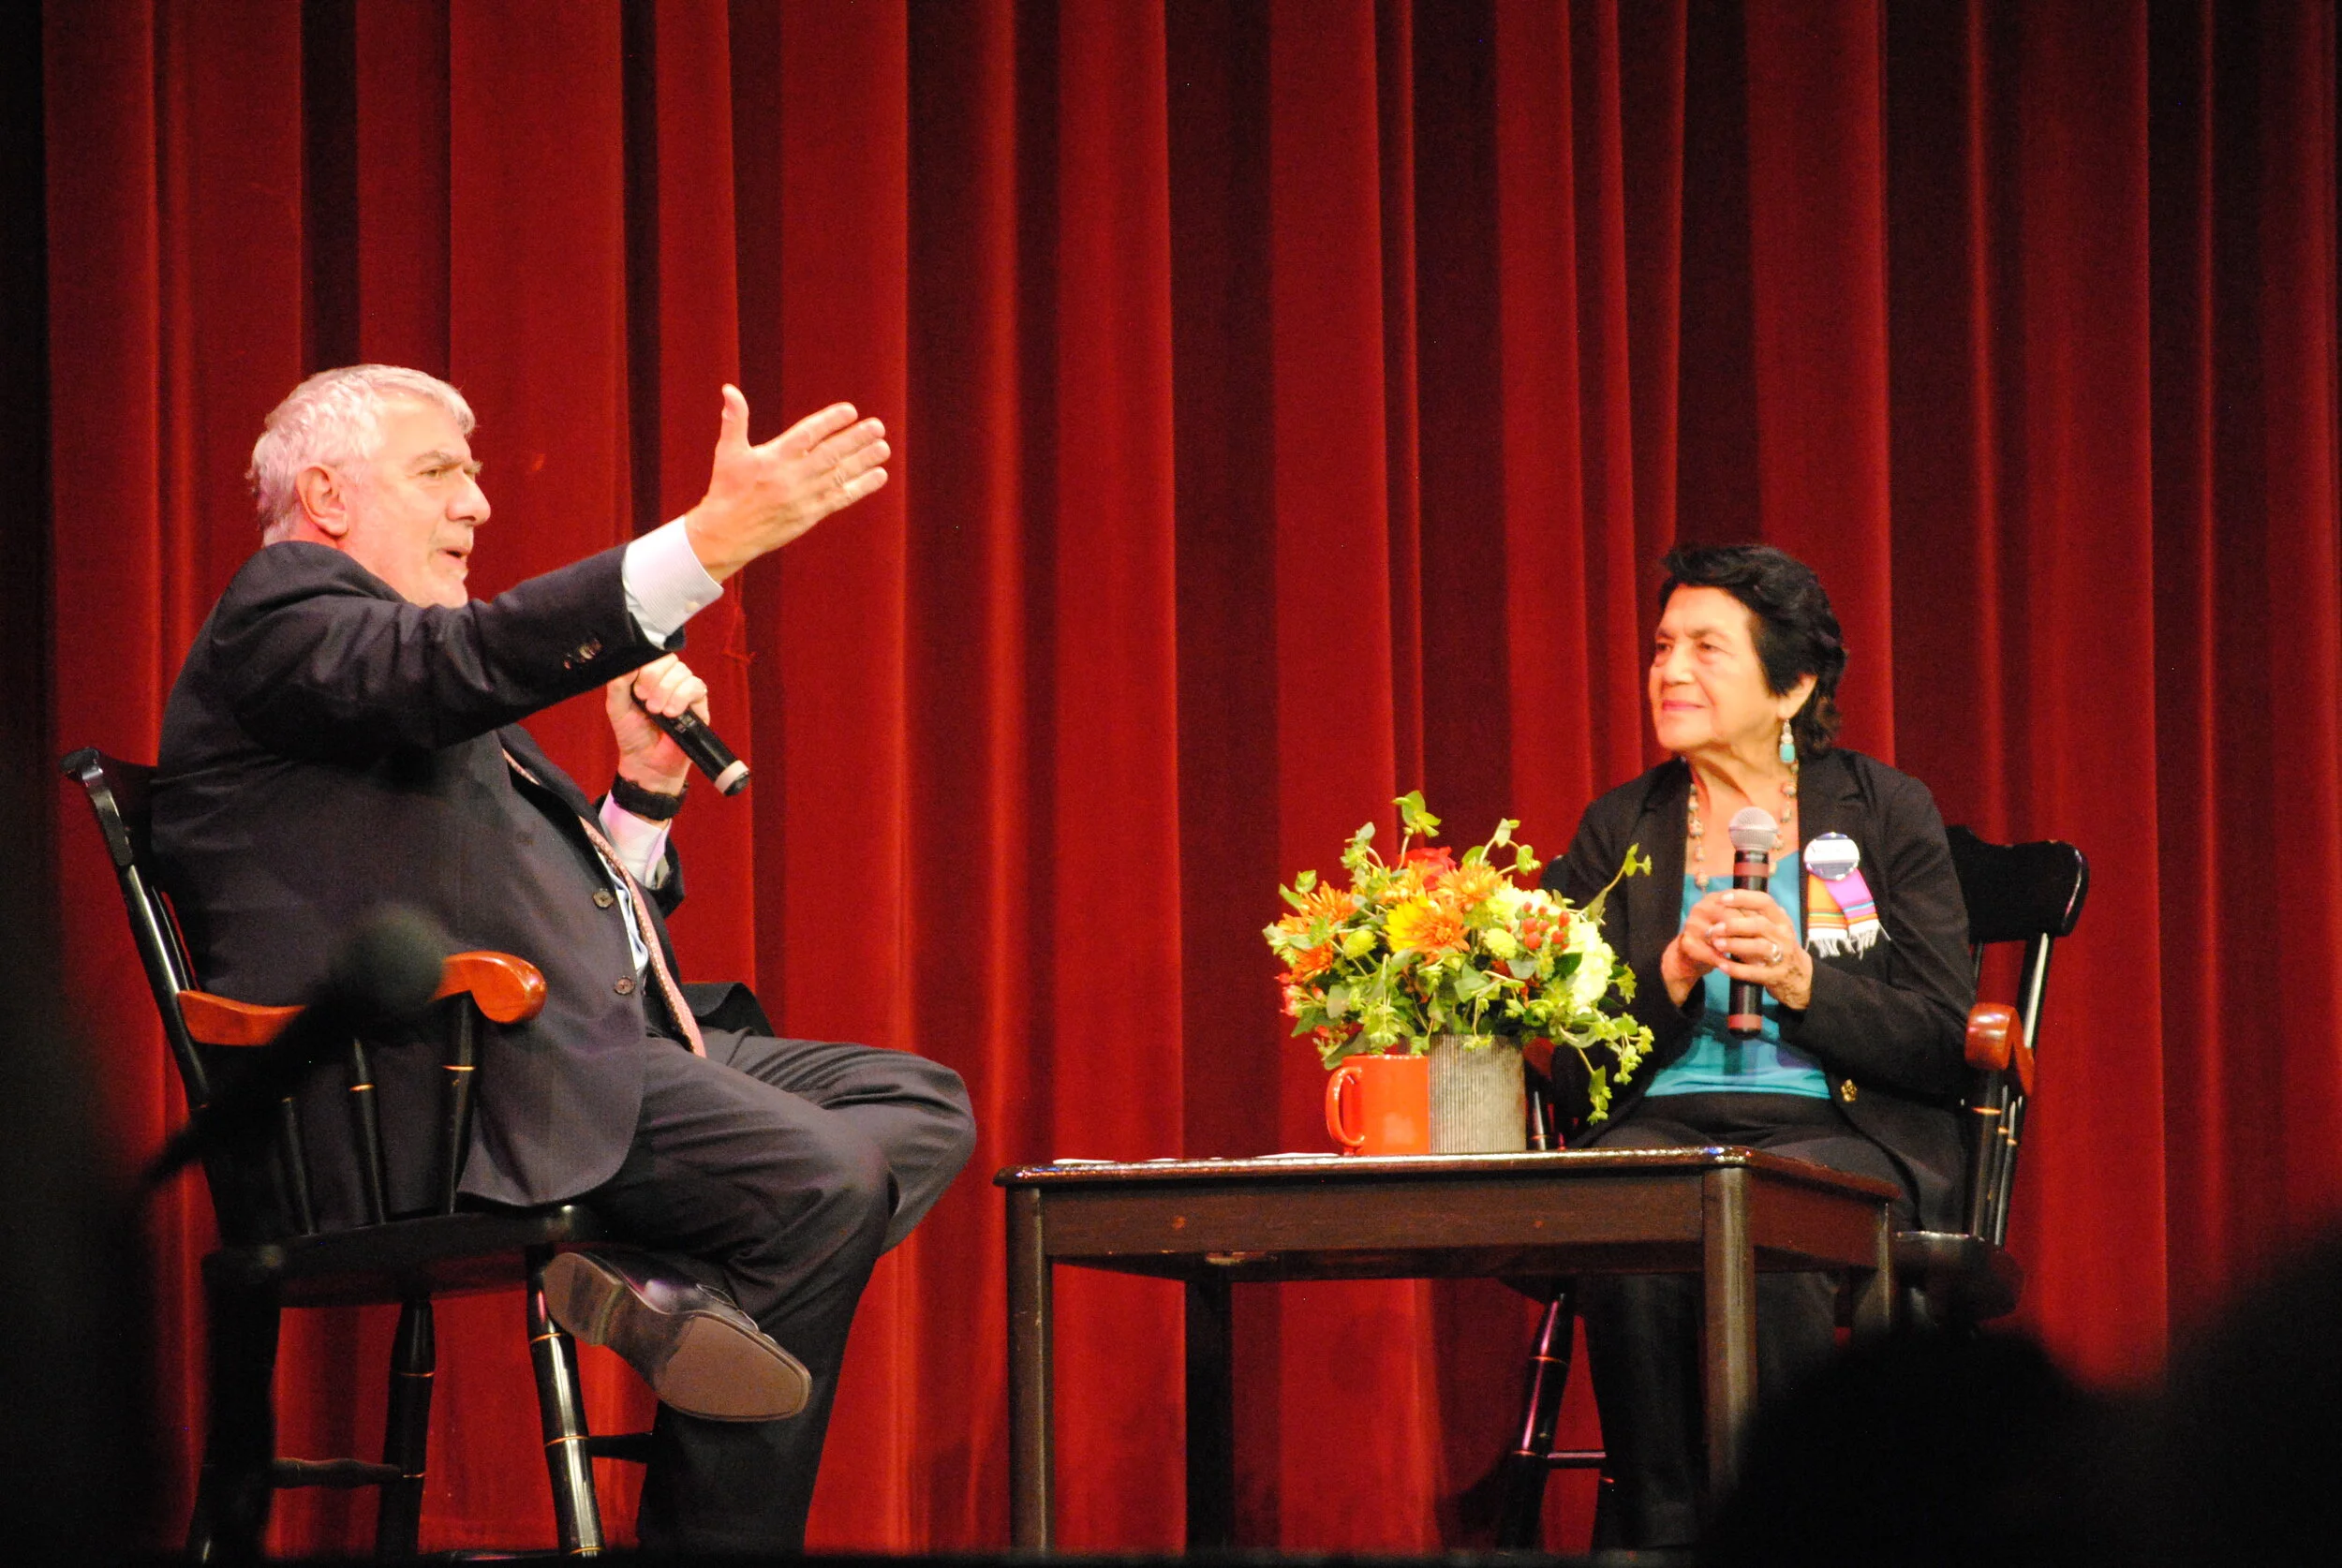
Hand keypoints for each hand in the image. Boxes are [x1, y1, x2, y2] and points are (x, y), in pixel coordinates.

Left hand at [606, 655, 707, 795]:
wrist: (646, 762)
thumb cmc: (632, 734)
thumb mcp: (617, 706)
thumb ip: (619, 682)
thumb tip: (630, 663)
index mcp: (650, 677)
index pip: (654, 655)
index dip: (647, 667)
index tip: (637, 689)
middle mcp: (669, 680)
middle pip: (670, 660)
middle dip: (655, 679)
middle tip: (645, 701)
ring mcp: (685, 691)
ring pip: (683, 673)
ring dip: (666, 691)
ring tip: (656, 711)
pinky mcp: (699, 705)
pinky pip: (696, 687)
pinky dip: (681, 698)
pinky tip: (671, 713)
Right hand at [682, 385, 889, 581]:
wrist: (727, 534)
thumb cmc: (727, 489)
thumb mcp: (728, 452)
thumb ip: (734, 420)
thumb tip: (729, 390)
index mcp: (774, 457)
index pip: (807, 434)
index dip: (830, 421)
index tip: (850, 411)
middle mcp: (791, 476)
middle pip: (830, 454)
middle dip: (856, 439)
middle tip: (878, 426)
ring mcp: (803, 497)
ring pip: (839, 475)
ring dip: (864, 461)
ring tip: (884, 448)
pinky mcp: (810, 515)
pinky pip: (840, 498)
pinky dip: (861, 487)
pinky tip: (879, 475)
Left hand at [1688, 886, 1813, 1010]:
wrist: (1798, 976)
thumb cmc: (1777, 946)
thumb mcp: (1773, 928)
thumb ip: (1754, 915)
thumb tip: (1726, 898)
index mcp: (1781, 920)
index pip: (1765, 902)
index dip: (1743, 898)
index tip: (1722, 899)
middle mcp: (1783, 936)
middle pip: (1760, 925)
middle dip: (1734, 925)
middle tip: (1713, 928)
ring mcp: (1782, 956)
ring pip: (1759, 947)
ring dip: (1735, 944)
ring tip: (1716, 944)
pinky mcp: (1775, 975)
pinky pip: (1755, 972)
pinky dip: (1736, 969)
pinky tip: (1721, 965)